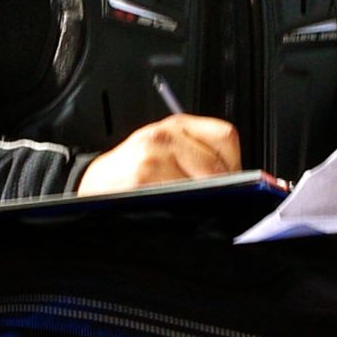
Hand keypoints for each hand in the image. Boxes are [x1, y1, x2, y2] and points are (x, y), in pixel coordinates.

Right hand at [77, 114, 241, 195]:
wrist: (96, 183)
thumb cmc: (135, 170)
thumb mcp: (167, 150)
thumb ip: (199, 157)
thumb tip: (240, 181)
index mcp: (177, 125)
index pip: (225, 137)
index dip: (234, 164)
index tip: (235, 182)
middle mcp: (164, 135)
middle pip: (215, 165)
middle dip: (223, 189)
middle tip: (221, 202)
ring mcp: (152, 156)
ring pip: (201, 183)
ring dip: (206, 200)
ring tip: (198, 207)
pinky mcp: (142, 178)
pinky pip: (179, 197)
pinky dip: (185, 208)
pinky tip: (180, 211)